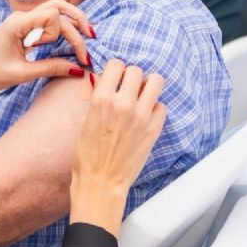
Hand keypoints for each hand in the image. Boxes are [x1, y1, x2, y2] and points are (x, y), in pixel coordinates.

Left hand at [0, 0, 94, 91]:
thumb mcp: (22, 74)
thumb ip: (51, 68)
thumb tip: (80, 70)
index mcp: (18, 24)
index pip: (54, 17)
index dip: (67, 35)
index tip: (73, 57)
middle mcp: (22, 17)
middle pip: (58, 6)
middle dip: (77, 22)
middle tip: (92, 39)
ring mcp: (23, 20)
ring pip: (54, 8)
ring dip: (71, 20)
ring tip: (86, 34)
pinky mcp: (24, 27)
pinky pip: (48, 19)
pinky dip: (62, 25)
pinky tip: (71, 38)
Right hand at [69, 59, 166, 235]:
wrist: (100, 181)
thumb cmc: (87, 155)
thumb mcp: (85, 119)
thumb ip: (98, 98)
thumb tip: (107, 82)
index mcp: (101, 99)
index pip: (116, 65)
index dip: (115, 70)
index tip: (114, 77)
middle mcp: (123, 104)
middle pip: (136, 71)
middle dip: (131, 77)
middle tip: (127, 87)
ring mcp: (141, 116)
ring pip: (156, 82)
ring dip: (148, 86)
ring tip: (141, 95)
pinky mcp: (154, 129)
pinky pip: (161, 106)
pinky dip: (154, 108)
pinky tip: (145, 116)